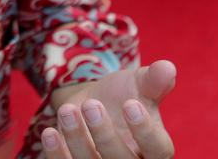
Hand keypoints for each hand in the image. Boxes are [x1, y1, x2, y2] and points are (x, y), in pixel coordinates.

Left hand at [39, 60, 176, 158]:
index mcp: (156, 148)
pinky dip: (57, 154)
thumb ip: (154, 80)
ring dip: (78, 141)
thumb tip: (167, 68)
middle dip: (106, 136)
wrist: (92, 103)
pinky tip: (50, 133)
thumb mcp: (139, 84)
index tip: (130, 104)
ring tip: (68, 110)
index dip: (145, 131)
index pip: (158, 149)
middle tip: (91, 105)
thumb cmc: (125, 95)